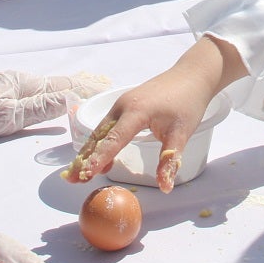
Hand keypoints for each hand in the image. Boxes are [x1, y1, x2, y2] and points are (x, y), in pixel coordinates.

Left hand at [0, 69, 106, 142]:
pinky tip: (50, 98)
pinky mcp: (1, 93)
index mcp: (26, 85)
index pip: (63, 86)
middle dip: (79, 86)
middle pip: (57, 84)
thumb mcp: (7, 116)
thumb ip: (39, 108)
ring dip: (66, 89)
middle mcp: (21, 82)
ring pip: (46, 87)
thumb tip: (72, 99)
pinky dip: (50, 93)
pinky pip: (34, 92)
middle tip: (101, 88)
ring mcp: (11, 86)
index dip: (85, 88)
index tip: (105, 88)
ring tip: (83, 92)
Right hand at [64, 38, 241, 191]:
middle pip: (99, 135)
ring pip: (100, 130)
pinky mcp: (125, 104)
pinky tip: (98, 155)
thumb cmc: (188, 102)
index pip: (113, 140)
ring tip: (79, 172)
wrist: (192, 75)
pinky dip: (99, 142)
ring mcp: (122, 103)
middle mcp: (123, 106)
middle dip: (85, 157)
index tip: (86, 174)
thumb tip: (165, 187)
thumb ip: (169, 160)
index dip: (99, 159)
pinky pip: (106, 125)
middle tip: (71, 179)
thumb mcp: (181, 133)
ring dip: (89, 150)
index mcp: (136, 111)